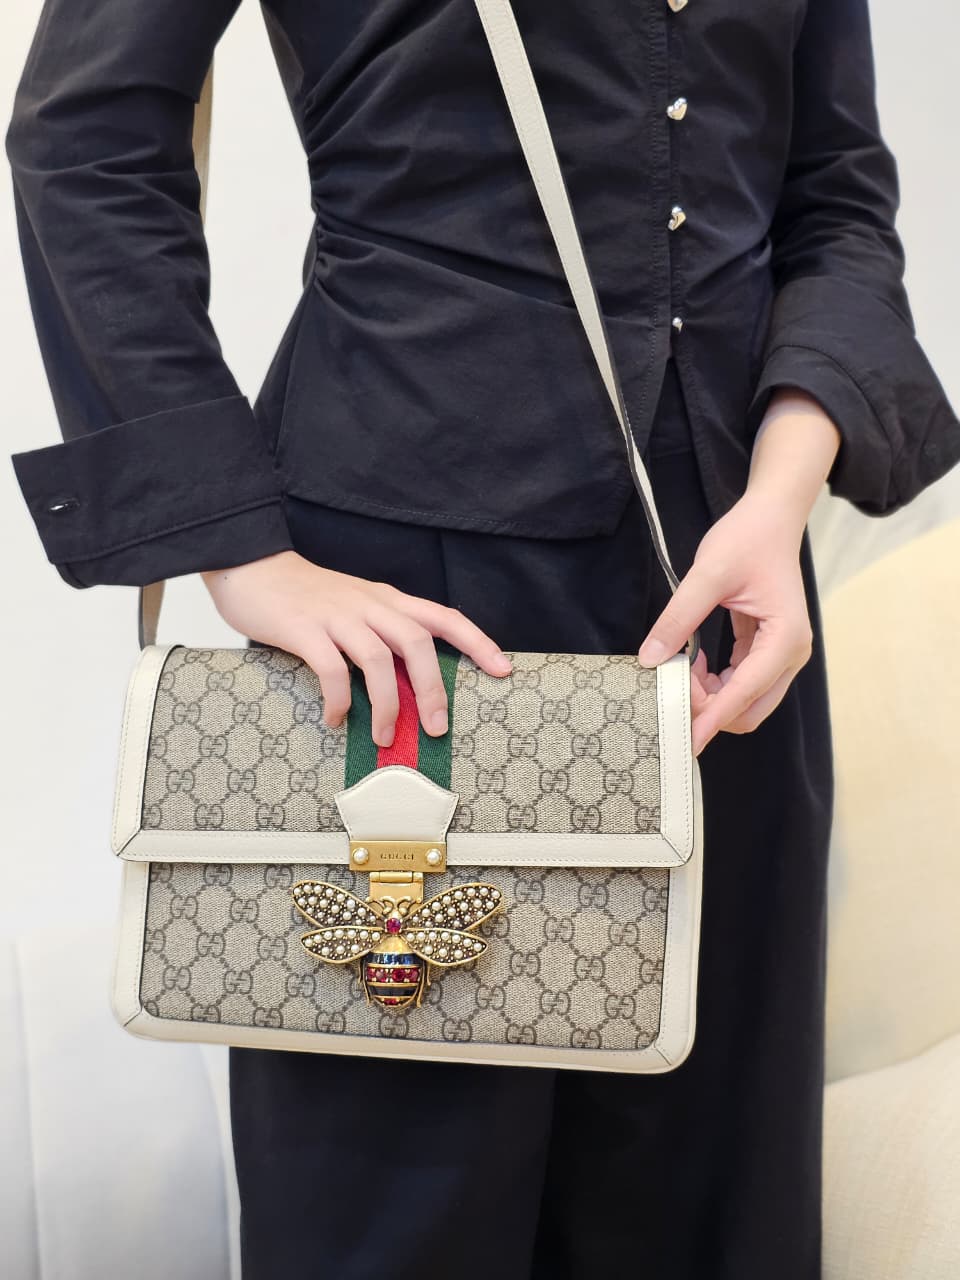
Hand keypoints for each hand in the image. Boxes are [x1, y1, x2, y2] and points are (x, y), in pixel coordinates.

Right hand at [201, 551, 511, 747]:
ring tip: (385, 737)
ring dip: (387, 705)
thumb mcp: (355, 605)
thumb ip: (381, 634)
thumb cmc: (306, 595)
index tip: (502, 669)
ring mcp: (336, 616)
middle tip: (438, 728)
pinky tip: (337, 719)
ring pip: (378, 660)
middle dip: (434, 688)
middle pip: (417, 642)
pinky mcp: (303, 629)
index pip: (444, 617)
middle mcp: (368, 604)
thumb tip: (410, 684)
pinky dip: (340, 699)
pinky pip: (330, 669)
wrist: (251, 566)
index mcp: (387, 599)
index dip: (477, 642)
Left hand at [637, 491, 813, 754]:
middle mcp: (791, 654)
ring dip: (710, 698)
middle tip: (670, 687)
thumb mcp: (706, 575)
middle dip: (708, 710)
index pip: (744, 694)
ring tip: (680, 668)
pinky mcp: (769, 651)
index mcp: (785, 638)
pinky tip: (693, 662)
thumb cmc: (747, 539)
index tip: (682, 739)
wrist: (771, 519)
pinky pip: (742, 685)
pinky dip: (715, 684)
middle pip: (748, 711)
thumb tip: (650, 659)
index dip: (710, 719)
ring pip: (745, 703)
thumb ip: (678, 619)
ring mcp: (782, 656)